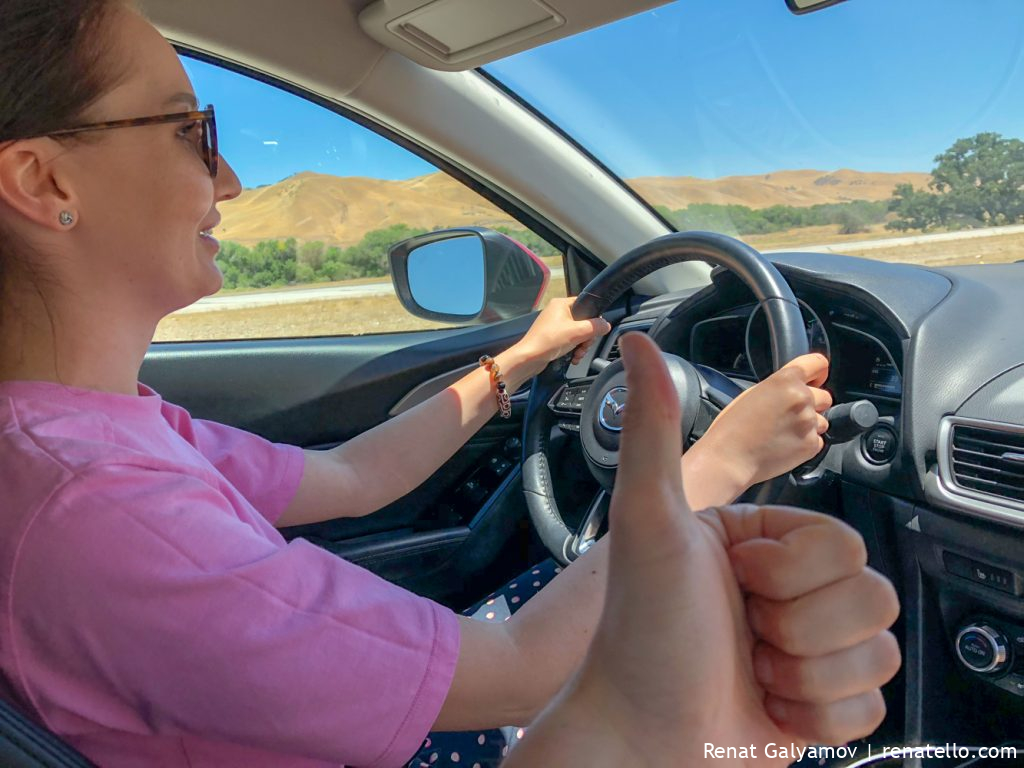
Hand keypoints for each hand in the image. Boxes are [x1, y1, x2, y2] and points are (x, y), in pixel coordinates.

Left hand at [509, 333, 899, 765]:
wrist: (640, 736)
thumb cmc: (642, 628)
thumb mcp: (649, 522)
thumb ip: (652, 430)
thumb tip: (636, 341)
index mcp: (761, 540)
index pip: (843, 542)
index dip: (792, 572)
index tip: (737, 583)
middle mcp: (787, 588)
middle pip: (869, 595)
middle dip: (800, 627)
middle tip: (744, 634)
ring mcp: (808, 645)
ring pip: (876, 650)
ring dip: (809, 674)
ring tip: (753, 673)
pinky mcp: (821, 700)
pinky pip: (871, 702)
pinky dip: (819, 716)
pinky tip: (770, 708)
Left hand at [512, 297, 610, 378]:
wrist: (528, 358)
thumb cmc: (549, 341)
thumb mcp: (577, 332)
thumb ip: (595, 327)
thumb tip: (606, 325)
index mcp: (562, 304)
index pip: (585, 304)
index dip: (593, 318)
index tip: (595, 331)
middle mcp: (558, 312)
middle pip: (583, 322)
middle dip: (586, 337)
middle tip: (584, 346)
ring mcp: (555, 325)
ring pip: (578, 333)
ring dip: (581, 346)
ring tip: (577, 354)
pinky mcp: (553, 337)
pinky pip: (570, 341)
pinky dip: (573, 350)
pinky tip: (573, 358)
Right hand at [696, 353, 831, 488]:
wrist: (729, 459)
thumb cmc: (732, 428)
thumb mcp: (752, 394)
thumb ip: (778, 387)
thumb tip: (793, 390)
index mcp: (786, 381)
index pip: (818, 364)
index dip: (817, 373)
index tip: (814, 380)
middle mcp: (802, 398)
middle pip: (824, 396)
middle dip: (812, 404)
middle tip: (789, 414)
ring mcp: (809, 423)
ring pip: (822, 420)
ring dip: (808, 425)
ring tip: (784, 433)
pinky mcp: (811, 445)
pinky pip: (817, 440)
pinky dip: (804, 443)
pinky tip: (784, 446)